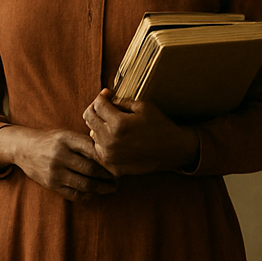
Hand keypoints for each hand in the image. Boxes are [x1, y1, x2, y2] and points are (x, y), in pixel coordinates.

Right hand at [0, 126, 117, 201]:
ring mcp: (55, 172)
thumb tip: (110, 154)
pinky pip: (74, 194)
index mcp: (66, 139)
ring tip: (111, 188)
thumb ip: (85, 143)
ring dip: (101, 188)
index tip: (118, 164)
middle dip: (108, 177)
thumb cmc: (51, 140)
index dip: (108, 159)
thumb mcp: (66, 135)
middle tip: (118, 179)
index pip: (93, 150)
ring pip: (85, 184)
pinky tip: (94, 193)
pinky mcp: (51, 184)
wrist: (24, 148)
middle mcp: (60, 155)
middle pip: (91, 169)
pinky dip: (87, 195)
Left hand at [83, 89, 198, 175]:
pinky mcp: (112, 166)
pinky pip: (98, 149)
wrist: (172, 150)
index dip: (102, 96)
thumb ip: (120, 101)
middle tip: (106, 107)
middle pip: (89, 118)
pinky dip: (103, 142)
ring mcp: (109, 156)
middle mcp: (110, 141)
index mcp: (118, 124)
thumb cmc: (159, 125)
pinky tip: (115, 138)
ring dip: (99, 126)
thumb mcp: (143, 106)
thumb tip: (105, 98)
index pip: (97, 104)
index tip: (108, 94)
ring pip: (91, 133)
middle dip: (96, 109)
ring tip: (113, 124)